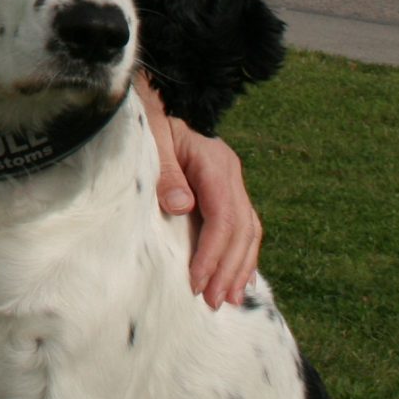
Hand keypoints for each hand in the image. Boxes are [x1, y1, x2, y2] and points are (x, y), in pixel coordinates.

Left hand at [136, 78, 261, 309]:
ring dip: (240, 267)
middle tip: (213, 302)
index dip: (212, 254)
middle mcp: (230, 173)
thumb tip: (182, 207)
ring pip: (248, 231)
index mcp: (215, 163)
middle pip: (241, 230)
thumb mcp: (152, 137)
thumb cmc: (149, 118)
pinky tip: (238, 279)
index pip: (223, 218)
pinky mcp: (225, 189)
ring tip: (227, 300)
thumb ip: (165, 170)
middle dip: (228, 269)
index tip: (197, 282)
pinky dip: (243, 255)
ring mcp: (231, 181)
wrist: (159, 96)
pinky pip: (243, 227)